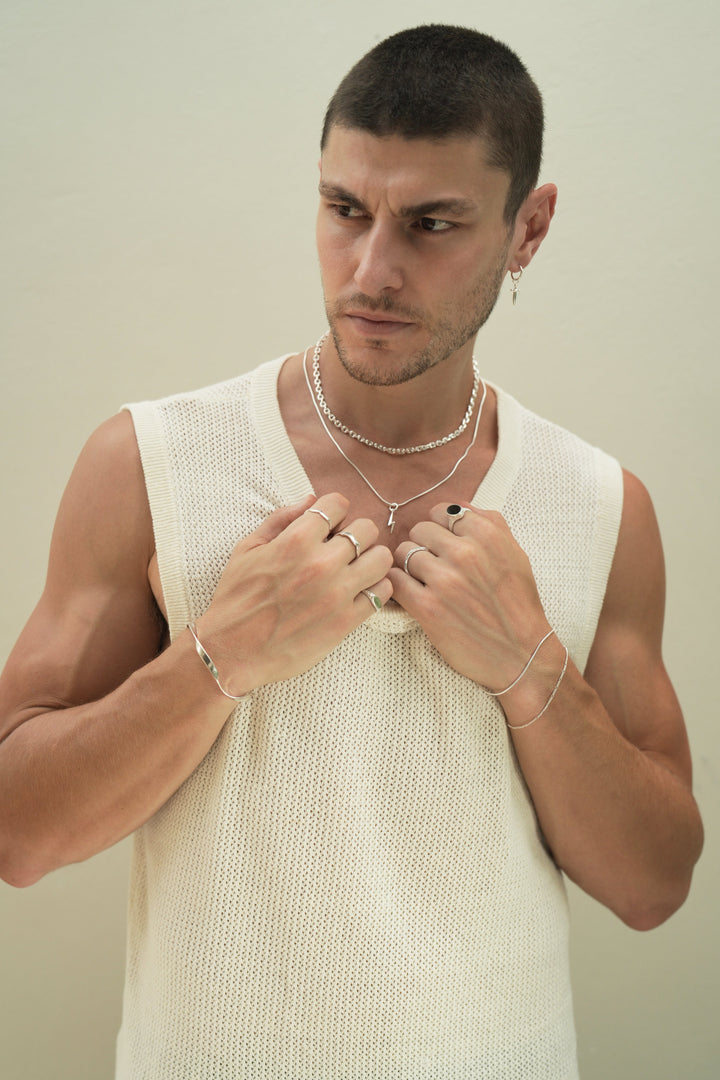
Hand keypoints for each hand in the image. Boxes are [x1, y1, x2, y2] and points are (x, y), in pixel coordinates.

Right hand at [195, 494, 392, 695]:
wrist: (232, 651)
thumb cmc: (236, 599)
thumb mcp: (247, 549)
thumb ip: (280, 519)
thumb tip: (311, 499)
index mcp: (295, 541)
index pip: (338, 504)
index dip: (335, 511)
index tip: (329, 525)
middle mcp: (320, 563)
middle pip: (367, 528)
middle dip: (356, 534)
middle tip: (344, 549)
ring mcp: (336, 593)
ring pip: (382, 558)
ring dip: (371, 560)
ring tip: (356, 569)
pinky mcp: (346, 621)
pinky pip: (382, 593)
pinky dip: (376, 589)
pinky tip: (359, 592)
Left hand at [389, 502, 550, 688]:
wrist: (522, 654)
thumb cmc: (518, 604)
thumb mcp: (515, 554)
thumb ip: (489, 523)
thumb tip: (456, 507)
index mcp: (487, 535)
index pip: (442, 512)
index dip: (440, 529)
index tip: (445, 545)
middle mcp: (465, 553)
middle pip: (419, 530)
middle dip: (423, 546)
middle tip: (434, 566)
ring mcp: (444, 580)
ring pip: (404, 553)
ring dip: (410, 566)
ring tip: (425, 582)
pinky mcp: (427, 608)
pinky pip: (395, 580)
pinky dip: (398, 585)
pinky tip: (412, 594)